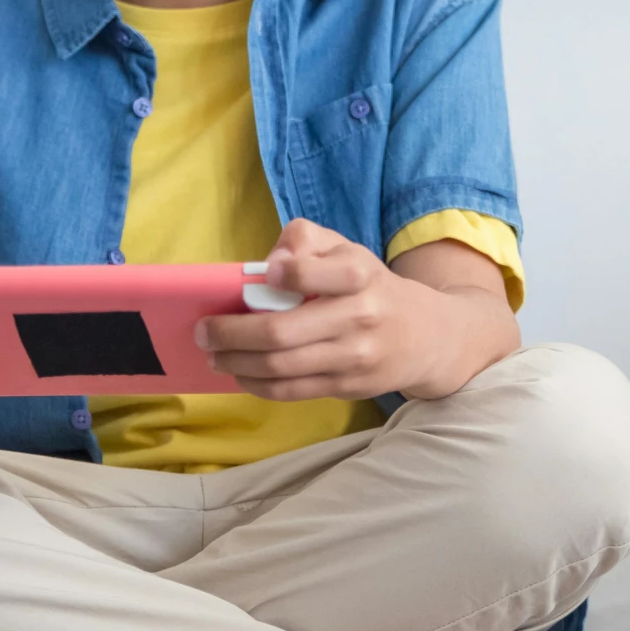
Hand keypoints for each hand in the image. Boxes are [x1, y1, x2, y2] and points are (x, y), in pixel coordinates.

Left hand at [195, 218, 519, 402]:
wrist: (426, 336)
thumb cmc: (369, 285)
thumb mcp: (346, 249)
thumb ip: (306, 240)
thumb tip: (270, 263)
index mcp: (358, 273)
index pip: (314, 272)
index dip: (284, 274)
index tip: (262, 276)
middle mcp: (359, 316)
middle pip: (282, 332)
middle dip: (232, 333)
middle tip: (203, 331)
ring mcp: (355, 357)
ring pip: (281, 367)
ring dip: (237, 362)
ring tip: (214, 354)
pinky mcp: (349, 386)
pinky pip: (293, 390)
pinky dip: (257, 384)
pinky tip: (239, 372)